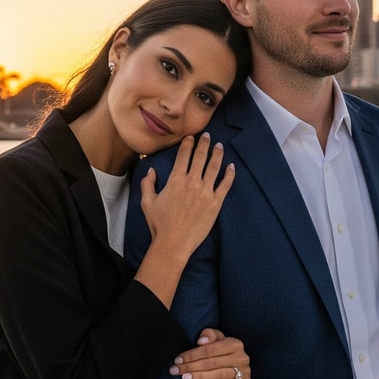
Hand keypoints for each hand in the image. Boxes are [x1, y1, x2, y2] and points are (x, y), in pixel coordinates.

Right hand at [138, 133, 233, 258]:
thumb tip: (151, 170)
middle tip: (207, 135)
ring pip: (214, 167)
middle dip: (204, 143)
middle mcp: (192, 182)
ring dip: (217, 154)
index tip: (191, 137)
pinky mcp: (216, 203)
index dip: (188, 143)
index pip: (183, 155)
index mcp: (175, 180)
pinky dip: (230, 174)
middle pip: (200, 157)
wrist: (173, 243)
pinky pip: (226, 185)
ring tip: (219, 146)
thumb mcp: (147, 202)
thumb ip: (147, 183)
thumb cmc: (159, 224)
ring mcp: (206, 192)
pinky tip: (231, 166)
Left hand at [170, 328, 250, 378]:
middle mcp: (242, 356)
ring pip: (220, 374)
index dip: (192, 355)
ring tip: (185, 378)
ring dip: (201, 377)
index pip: (209, 350)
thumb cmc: (221, 350)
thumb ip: (209, 335)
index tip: (177, 360)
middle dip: (191, 367)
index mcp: (234, 343)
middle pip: (212, 363)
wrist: (235, 362)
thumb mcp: (216, 339)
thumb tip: (201, 341)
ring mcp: (245, 370)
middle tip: (175, 371)